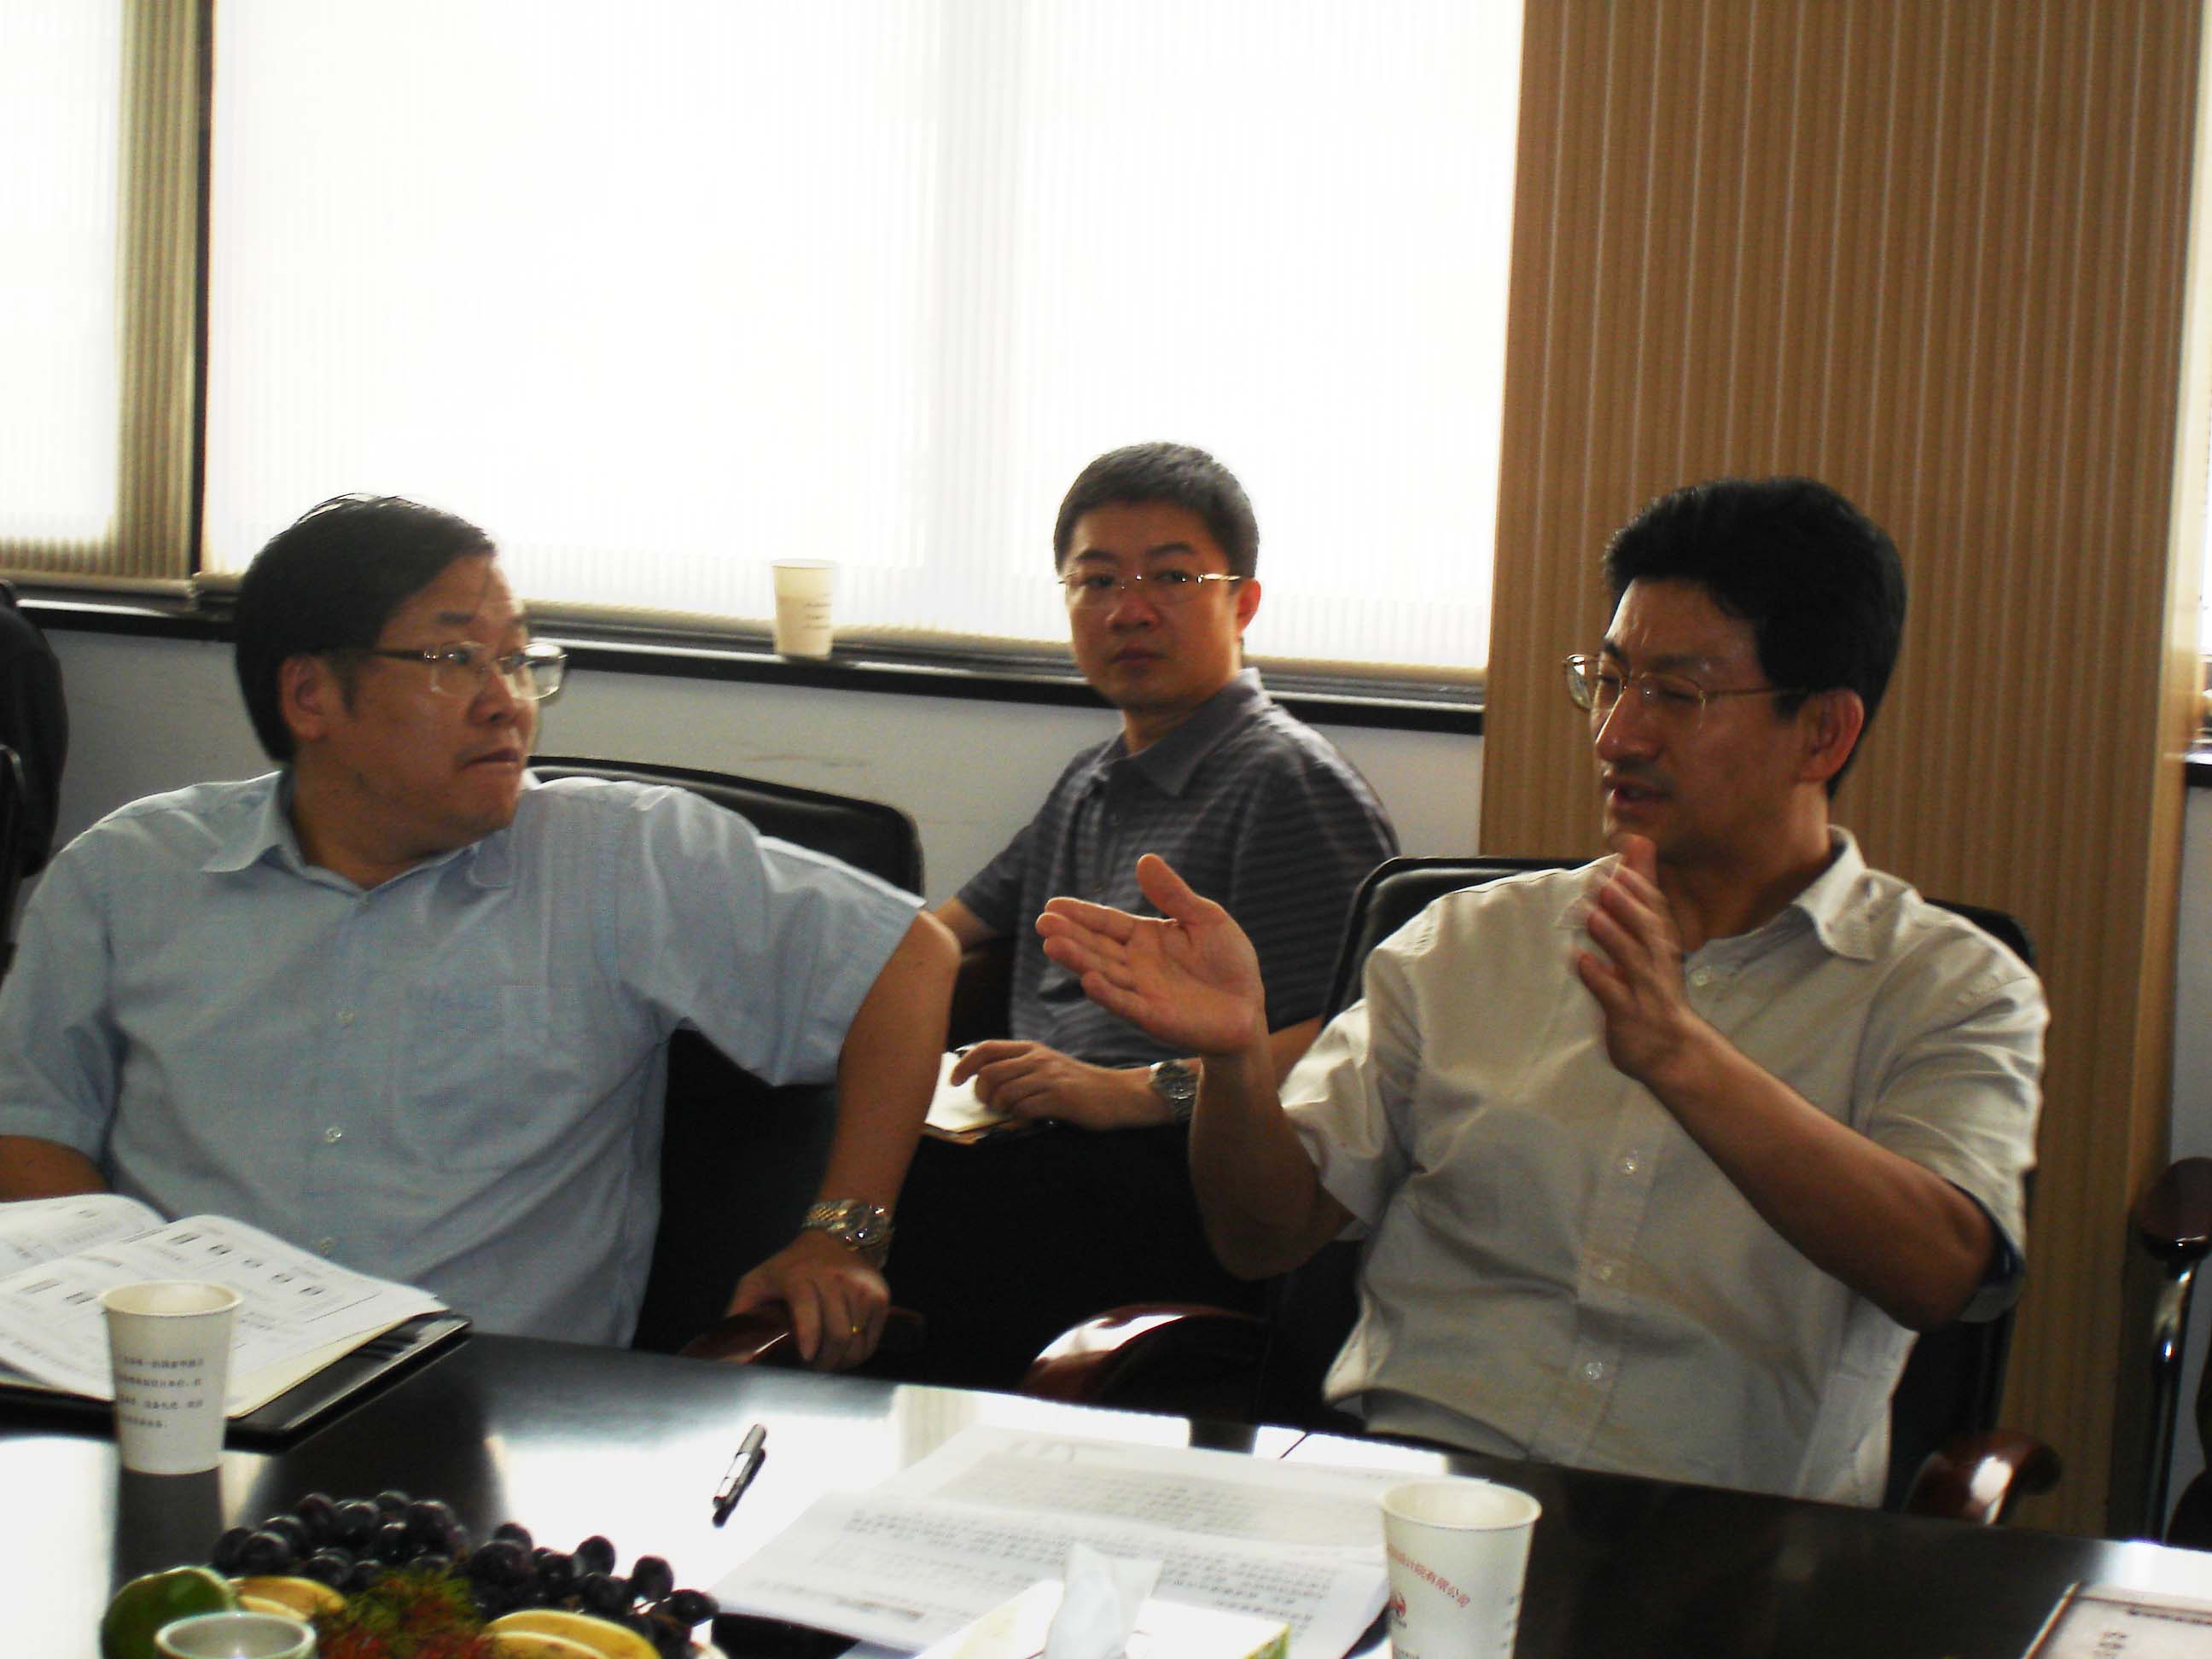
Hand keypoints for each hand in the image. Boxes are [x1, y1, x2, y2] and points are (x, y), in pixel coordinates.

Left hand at [725, 1229, 889, 1370]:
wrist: (836, 1237)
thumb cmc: (789, 1266)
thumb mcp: (758, 1279)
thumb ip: (740, 1311)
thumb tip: (725, 1350)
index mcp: (799, 1276)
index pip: (808, 1308)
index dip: (809, 1335)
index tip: (806, 1358)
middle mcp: (834, 1278)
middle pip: (837, 1332)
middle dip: (826, 1361)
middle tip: (815, 1371)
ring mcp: (861, 1286)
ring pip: (856, 1338)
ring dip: (843, 1360)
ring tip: (829, 1363)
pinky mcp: (879, 1294)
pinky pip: (873, 1336)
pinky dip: (860, 1350)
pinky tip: (845, 1351)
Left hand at [949, 1040, 1166, 1129]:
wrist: (1119, 1094)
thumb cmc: (1080, 1084)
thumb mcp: (1049, 1066)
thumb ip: (1020, 1069)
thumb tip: (984, 1083)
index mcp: (1031, 1049)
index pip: (986, 1048)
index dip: (964, 1064)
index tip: (955, 1081)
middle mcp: (1038, 1059)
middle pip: (989, 1073)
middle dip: (980, 1093)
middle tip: (988, 1104)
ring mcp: (1049, 1078)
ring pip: (1003, 1092)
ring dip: (999, 1107)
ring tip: (1010, 1112)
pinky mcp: (1060, 1098)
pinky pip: (1024, 1108)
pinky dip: (1019, 1117)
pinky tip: (1028, 1118)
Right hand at [1036, 854, 1267, 1060]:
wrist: (1249, 1008)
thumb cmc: (1228, 962)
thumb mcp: (1205, 918)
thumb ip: (1174, 894)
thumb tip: (1144, 859)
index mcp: (1146, 938)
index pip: (1107, 922)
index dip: (1081, 914)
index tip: (1052, 905)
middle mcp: (1136, 964)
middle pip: (1097, 947)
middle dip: (1070, 935)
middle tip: (1042, 922)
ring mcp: (1142, 991)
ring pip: (1104, 973)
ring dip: (1079, 961)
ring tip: (1052, 945)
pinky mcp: (1154, 1017)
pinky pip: (1127, 1004)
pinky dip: (1108, 994)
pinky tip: (1088, 980)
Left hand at [1574, 835, 1706, 1090]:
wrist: (1674, 1051)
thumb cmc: (1655, 987)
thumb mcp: (1650, 938)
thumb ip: (1640, 892)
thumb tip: (1637, 844)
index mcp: (1661, 945)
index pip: (1656, 909)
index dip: (1642, 884)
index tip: (1628, 854)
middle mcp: (1657, 964)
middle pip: (1647, 931)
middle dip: (1628, 905)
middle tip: (1605, 881)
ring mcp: (1645, 991)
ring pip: (1631, 961)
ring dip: (1613, 936)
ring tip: (1591, 913)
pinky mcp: (1629, 1015)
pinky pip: (1613, 996)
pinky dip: (1599, 978)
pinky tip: (1580, 961)